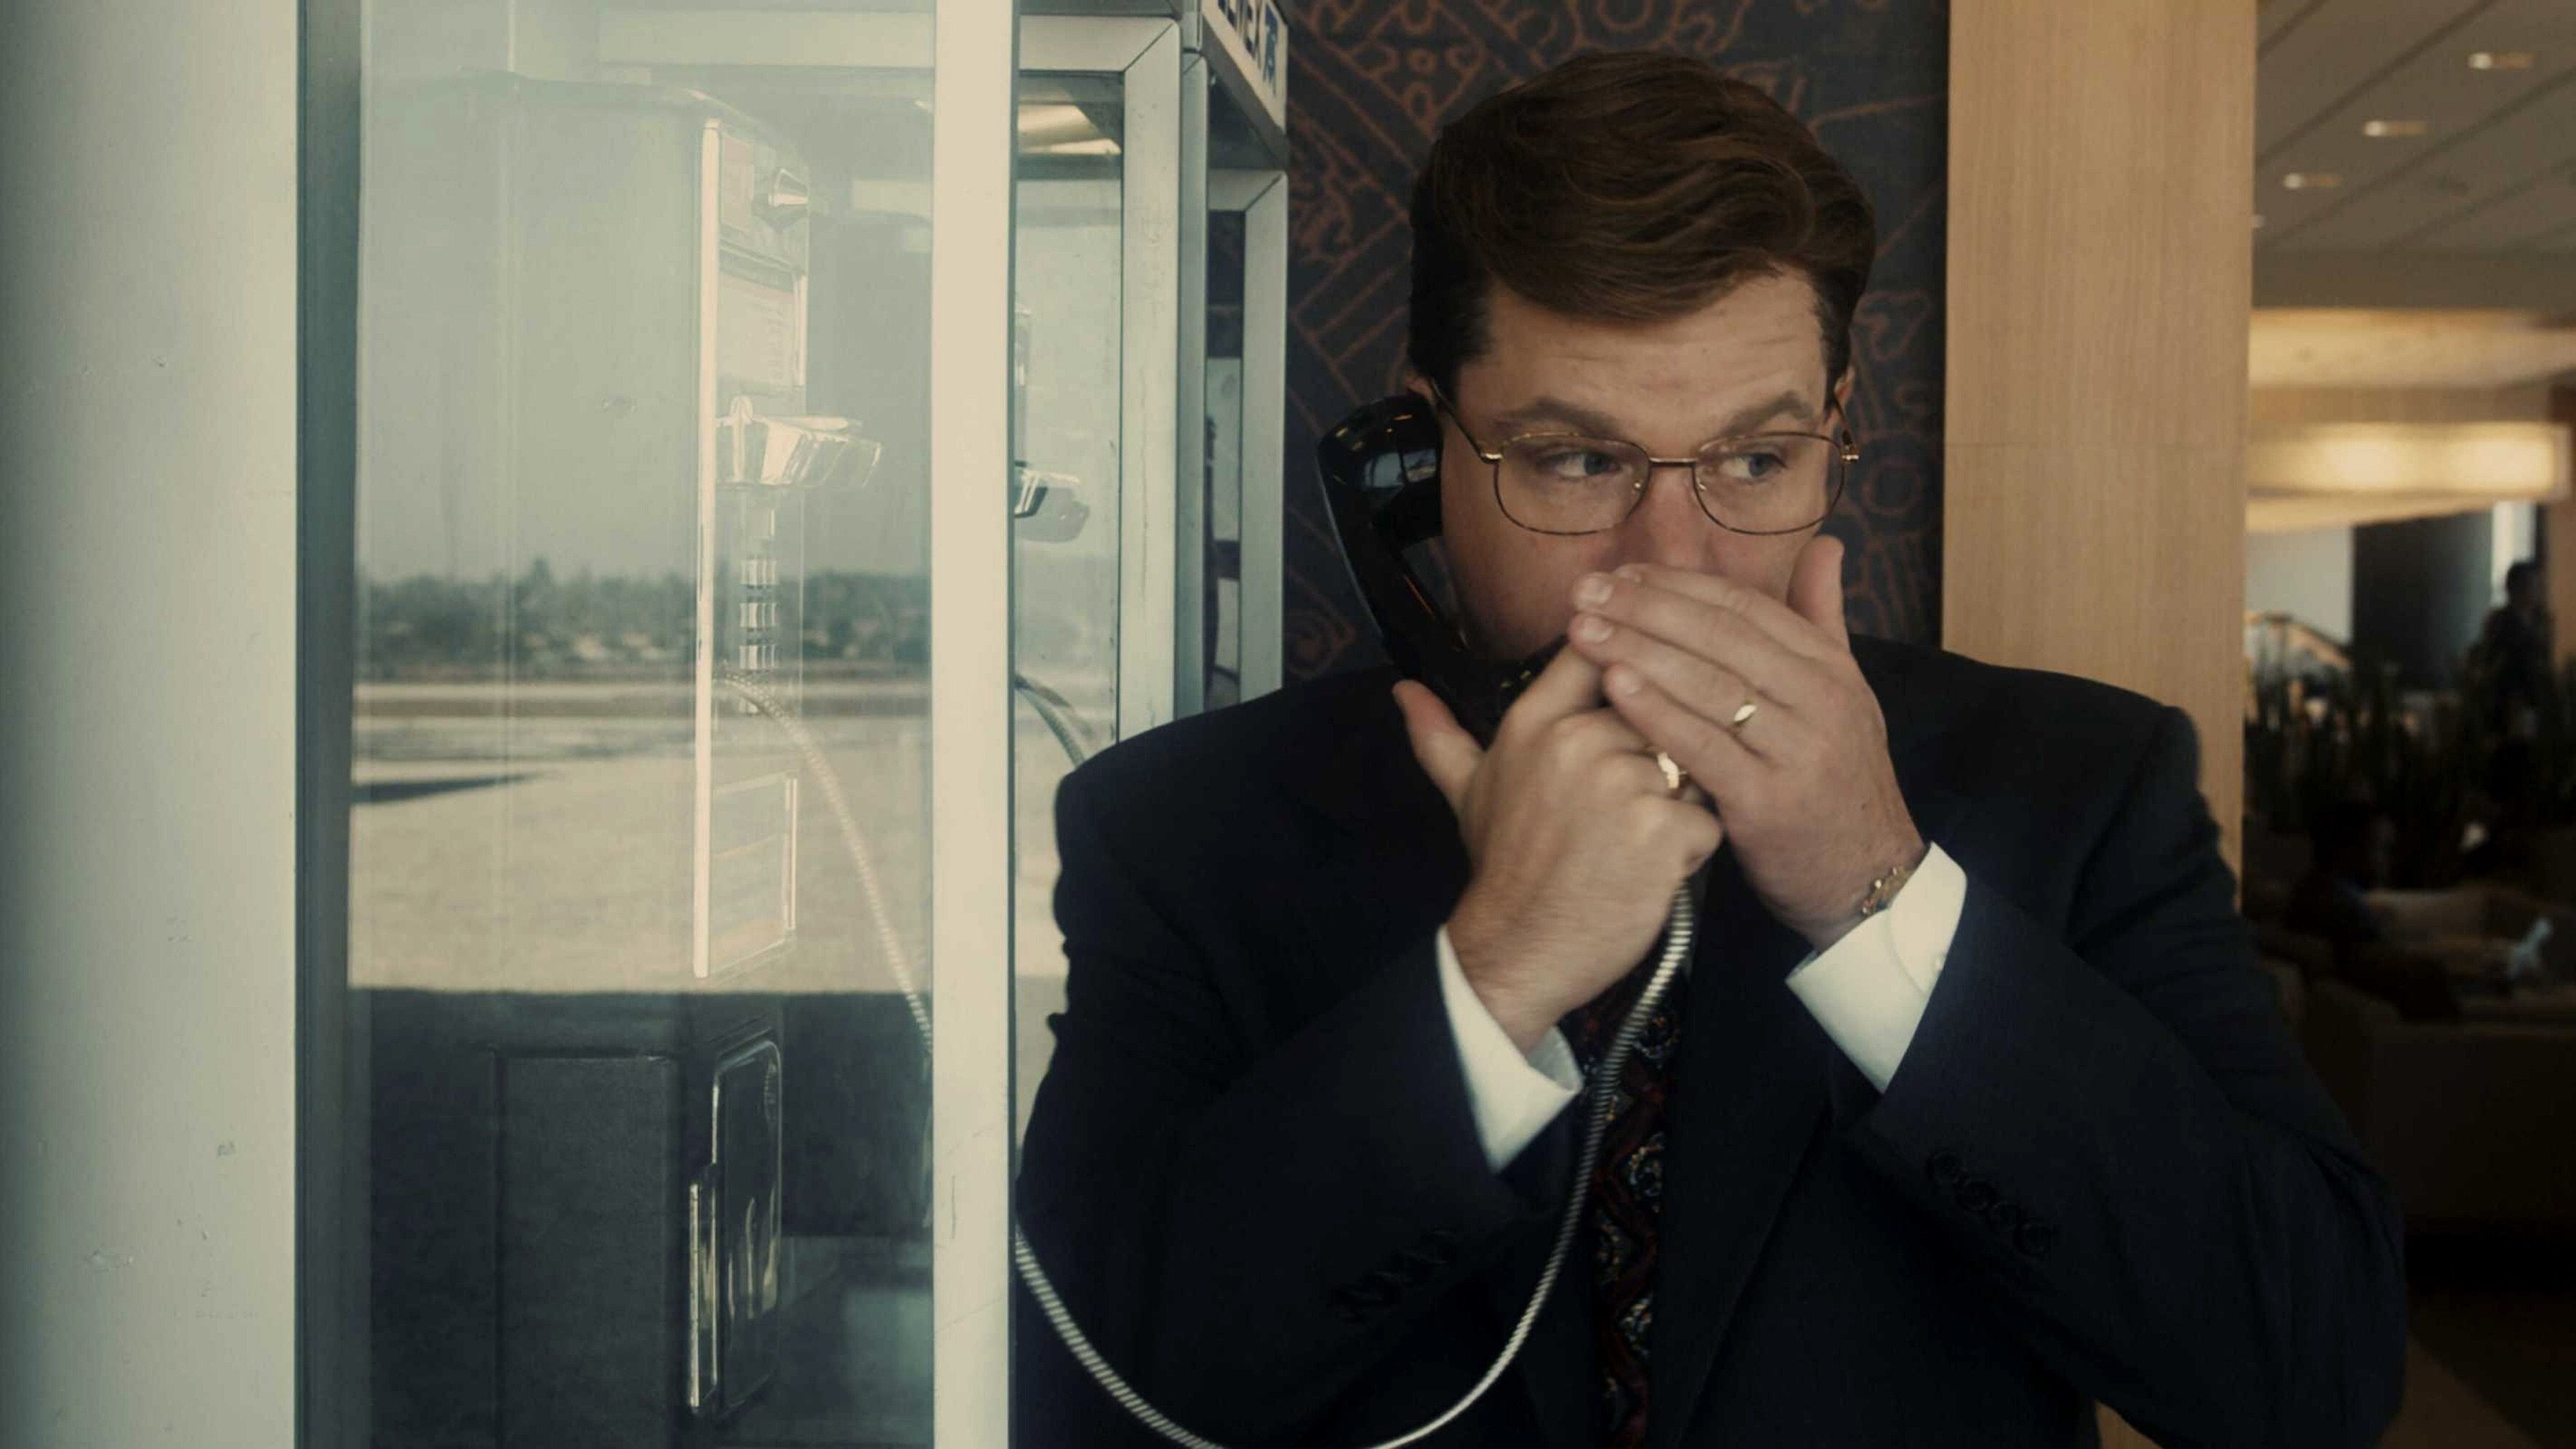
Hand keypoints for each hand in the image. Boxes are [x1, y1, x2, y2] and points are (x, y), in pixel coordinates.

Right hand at [1396, 648, 1723, 1051]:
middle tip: (1616, 816)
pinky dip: (1690, 850)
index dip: (1627, 660)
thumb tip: (1402, 689)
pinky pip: (1706, 819)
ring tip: (1629, 846)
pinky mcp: (1663, 828)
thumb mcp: (1467, 791)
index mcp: (1534, 721)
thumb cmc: (1504, 866)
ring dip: (1675, 806)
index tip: (1632, 685)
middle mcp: (1577, 740)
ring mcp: (1622, 782)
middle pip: (1655, 715)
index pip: (1598, 651)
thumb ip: (1441, 733)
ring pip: (1688, 768)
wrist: (1520, 950)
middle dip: (1654, 760)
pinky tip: (1649, 872)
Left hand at [1562, 535, 1924, 949]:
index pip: (1745, 607)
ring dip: (1639, 650)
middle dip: (1646, 607)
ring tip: (1583, 631)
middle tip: (1585, 591)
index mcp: (1830, 668)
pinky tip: (1613, 687)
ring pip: (1710, 684)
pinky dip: (1657, 713)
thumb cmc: (1834, 782)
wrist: (1867, 876)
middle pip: (1721, 637)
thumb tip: (1825, 544)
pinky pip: (1705, 746)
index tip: (1623, 572)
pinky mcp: (1770, 801)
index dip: (1679, 585)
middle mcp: (1821, 699)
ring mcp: (1799, 749)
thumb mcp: (1841, 695)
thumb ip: (1821, 620)